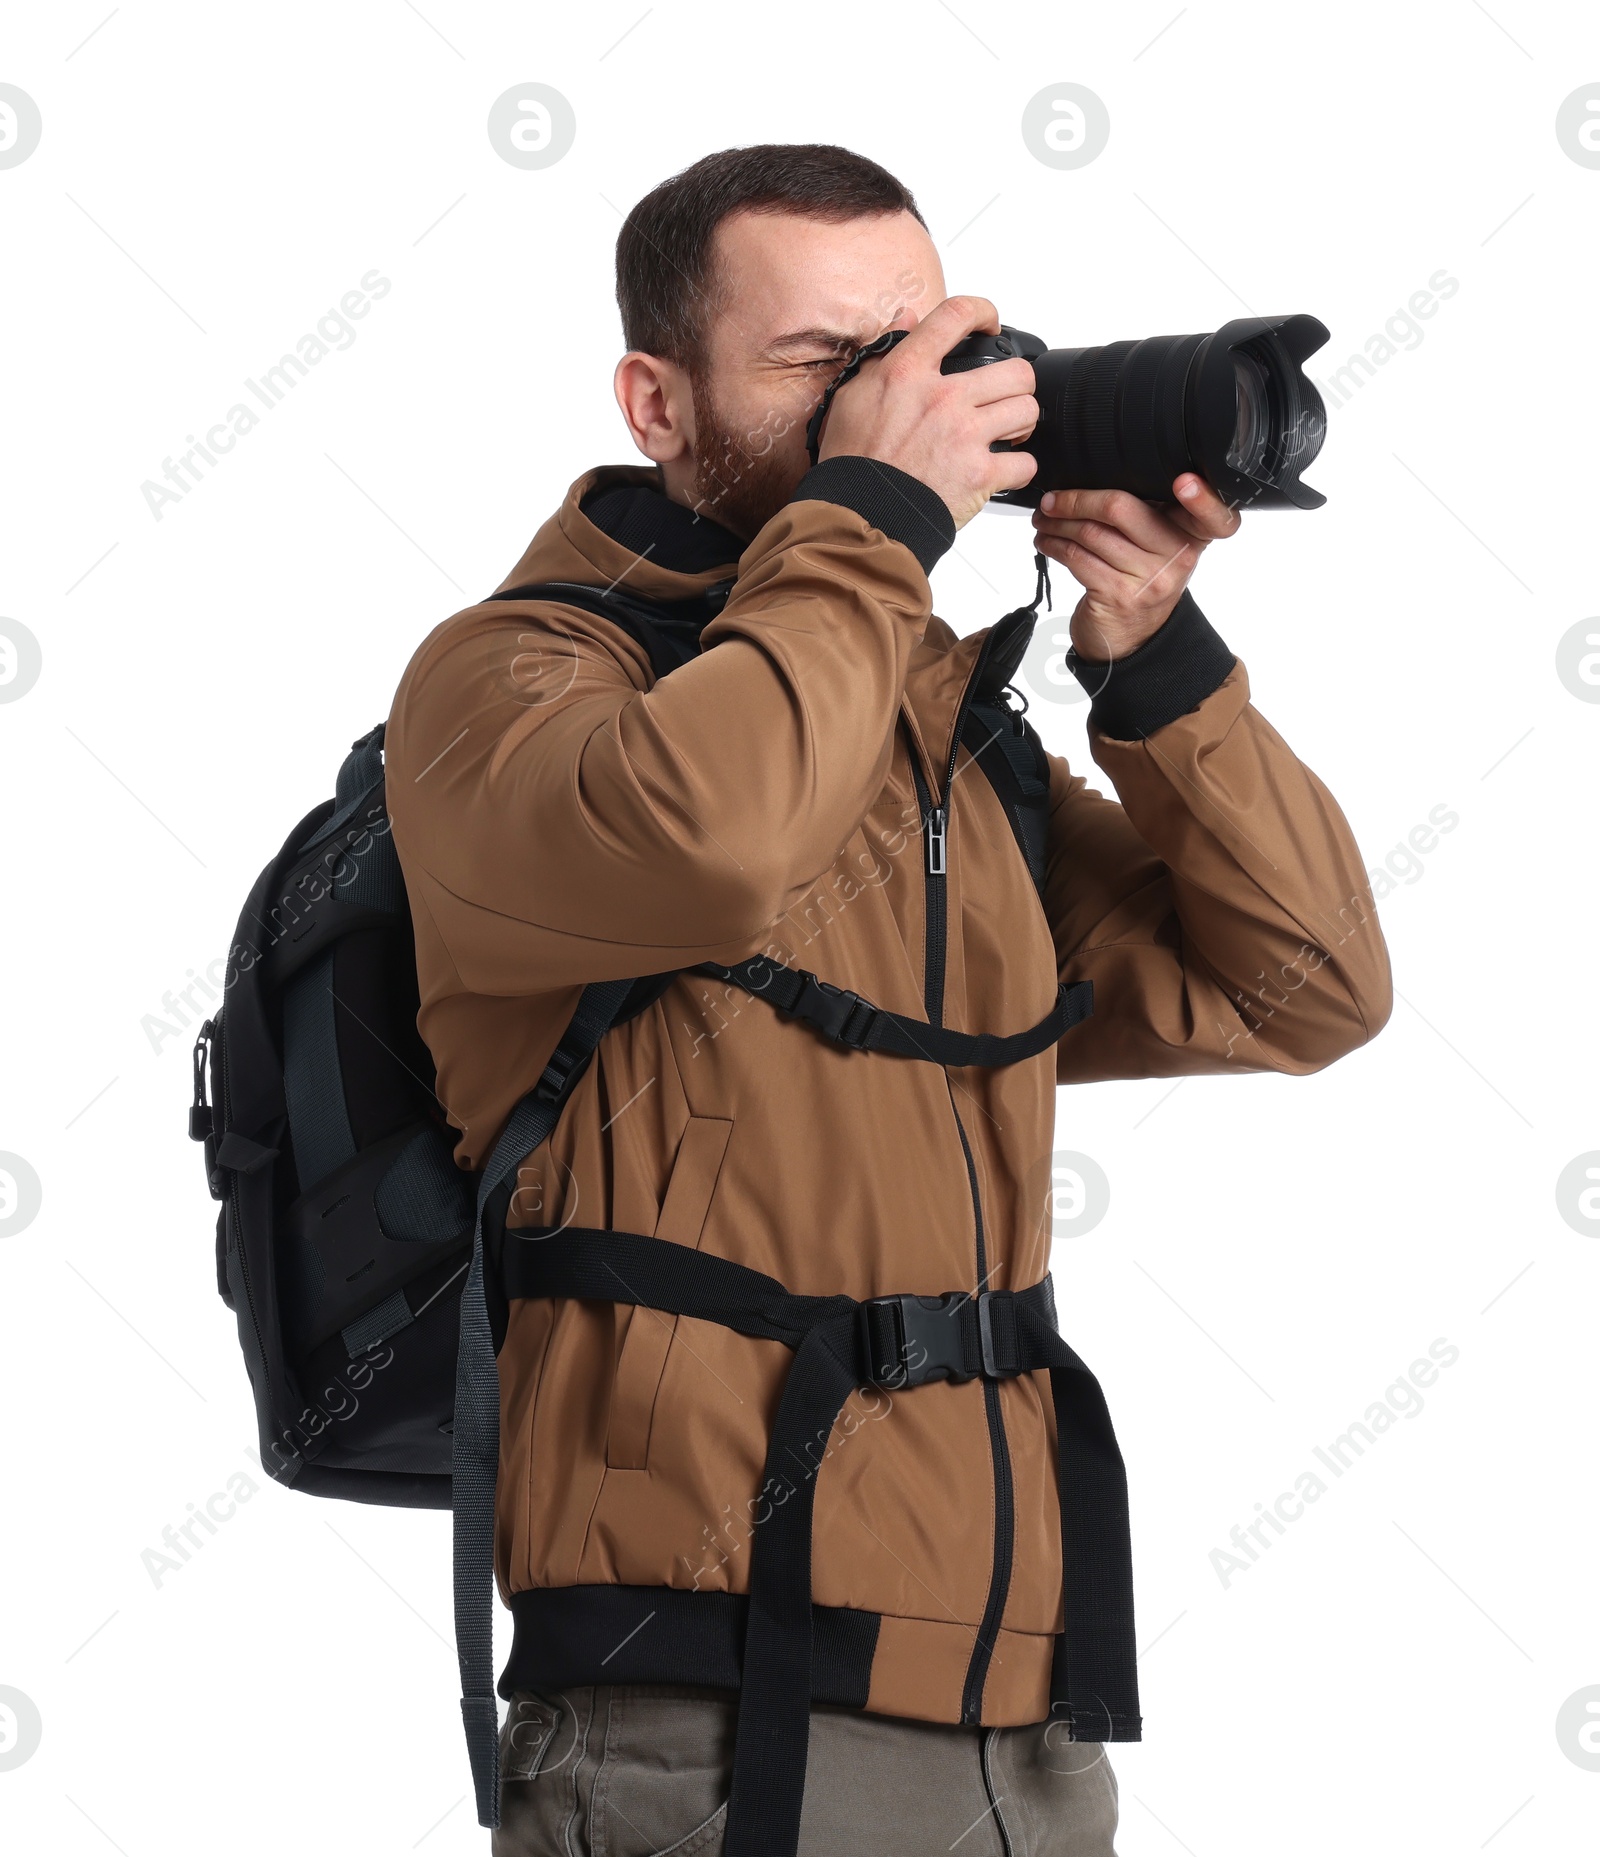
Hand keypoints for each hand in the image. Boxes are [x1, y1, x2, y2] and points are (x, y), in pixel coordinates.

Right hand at [817, 296, 1037, 529]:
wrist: (859, 515)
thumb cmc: (853, 461)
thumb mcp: (853, 394)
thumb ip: (883, 352)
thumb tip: (906, 319)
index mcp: (909, 372)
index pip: (956, 315)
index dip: (982, 311)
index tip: (989, 322)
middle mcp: (943, 398)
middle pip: (1014, 370)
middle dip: (1016, 384)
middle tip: (1004, 397)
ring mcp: (965, 436)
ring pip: (1027, 411)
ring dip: (1021, 423)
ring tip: (1008, 433)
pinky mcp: (980, 475)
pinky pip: (1025, 463)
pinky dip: (1020, 469)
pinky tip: (1004, 470)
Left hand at [1030, 476, 1240, 658]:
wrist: (1132, 641)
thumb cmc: (1140, 582)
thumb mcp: (1160, 547)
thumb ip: (1149, 513)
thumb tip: (1096, 475)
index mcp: (1194, 535)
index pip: (1214, 517)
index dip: (1203, 499)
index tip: (1185, 482)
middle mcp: (1178, 556)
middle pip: (1123, 509)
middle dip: (1077, 500)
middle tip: (1053, 499)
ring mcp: (1149, 579)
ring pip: (1092, 533)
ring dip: (1058, 523)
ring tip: (1043, 519)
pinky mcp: (1118, 596)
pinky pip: (1077, 558)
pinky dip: (1054, 544)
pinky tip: (1046, 540)